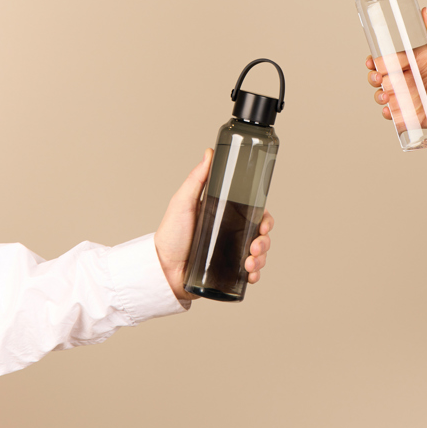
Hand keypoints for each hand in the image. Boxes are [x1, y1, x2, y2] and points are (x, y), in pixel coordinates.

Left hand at [154, 149, 273, 301]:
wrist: (161, 269)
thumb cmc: (170, 235)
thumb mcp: (183, 202)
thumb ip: (197, 179)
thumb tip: (209, 152)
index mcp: (225, 216)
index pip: (254, 214)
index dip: (264, 218)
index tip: (263, 224)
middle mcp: (230, 234)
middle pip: (260, 235)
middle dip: (265, 241)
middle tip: (256, 246)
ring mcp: (230, 255)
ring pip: (259, 254)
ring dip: (261, 258)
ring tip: (249, 263)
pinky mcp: (227, 274)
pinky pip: (250, 274)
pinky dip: (256, 274)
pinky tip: (250, 275)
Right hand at [366, 8, 426, 141]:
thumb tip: (425, 11)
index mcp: (419, 64)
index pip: (392, 60)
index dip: (379, 61)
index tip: (372, 61)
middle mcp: (415, 81)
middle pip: (385, 79)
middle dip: (375, 79)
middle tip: (377, 79)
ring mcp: (415, 99)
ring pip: (388, 97)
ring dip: (379, 96)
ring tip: (384, 96)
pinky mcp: (418, 116)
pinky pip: (399, 116)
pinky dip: (389, 114)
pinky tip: (388, 111)